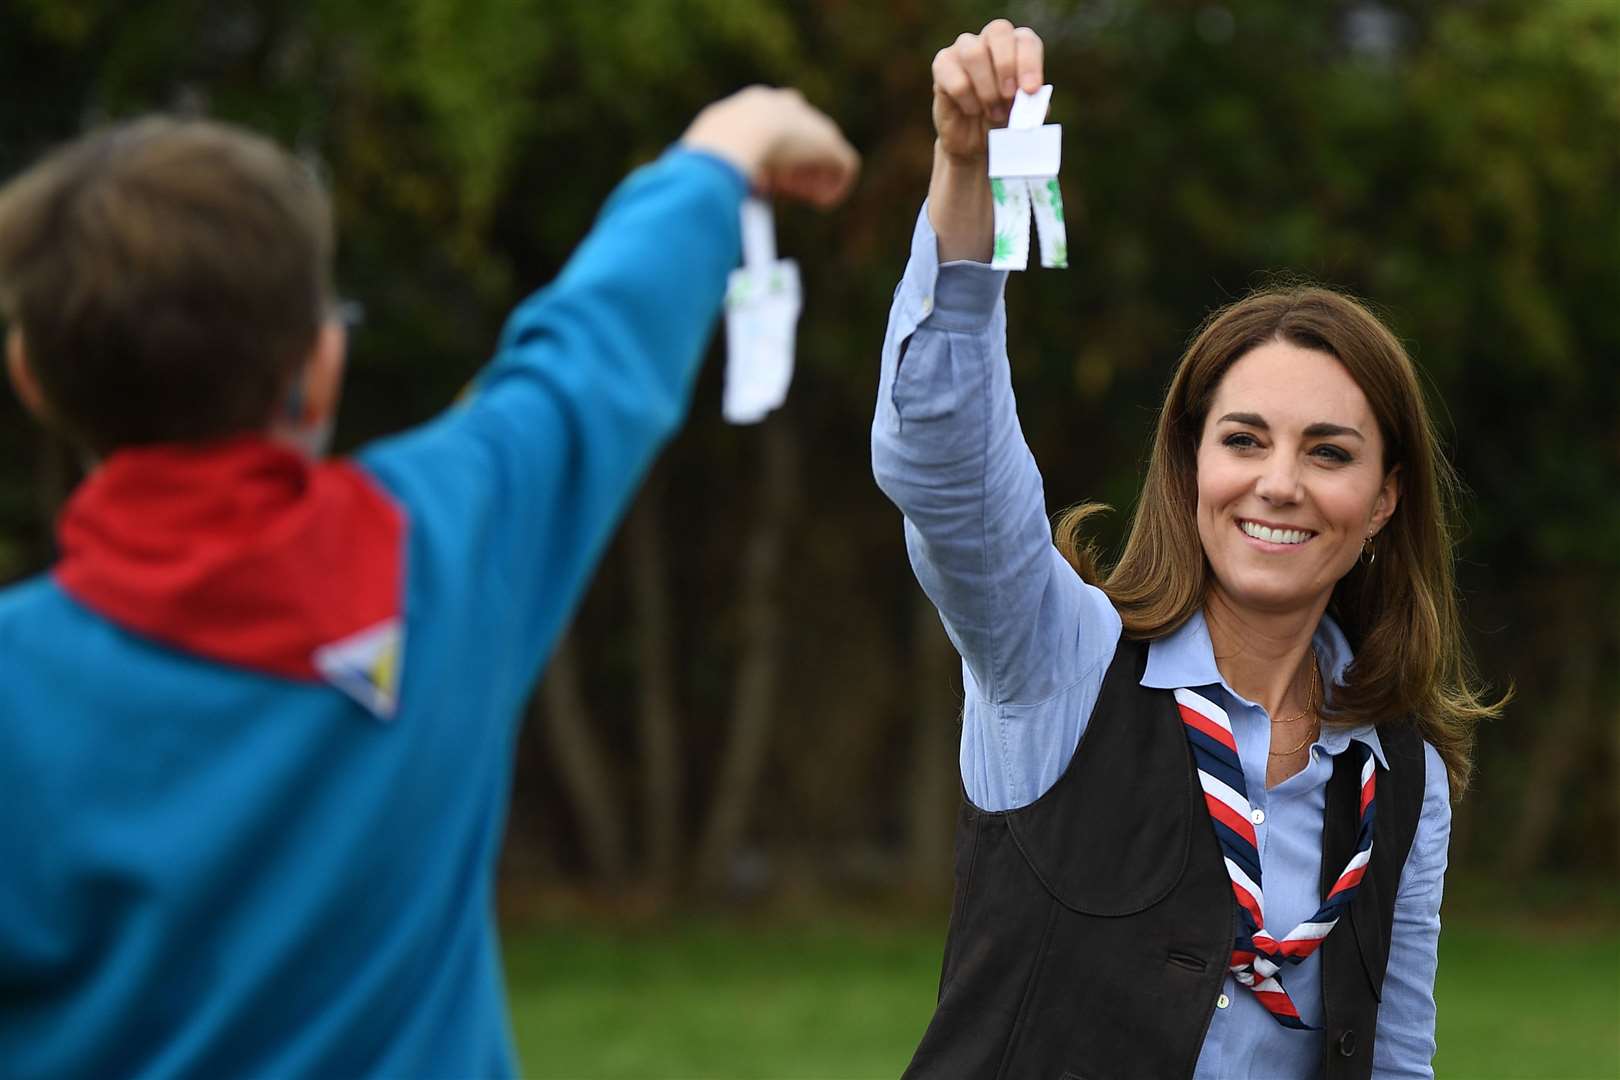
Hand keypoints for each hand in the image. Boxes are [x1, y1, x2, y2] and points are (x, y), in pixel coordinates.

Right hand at [682, 87, 859, 208]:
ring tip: (807, 198)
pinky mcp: (830, 144)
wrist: (732, 142)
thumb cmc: (707, 156)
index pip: (770, 127)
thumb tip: (687, 189)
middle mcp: (785, 107)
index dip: (768, 157)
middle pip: (801, 133)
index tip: (761, 181)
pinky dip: (835, 187)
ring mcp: (810, 124)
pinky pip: (844, 166)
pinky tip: (822, 204)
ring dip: (814, 177)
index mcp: (753, 106)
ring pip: (824, 150)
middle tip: (787, 189)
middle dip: (796, 163)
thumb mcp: (701, 160)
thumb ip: (704, 171)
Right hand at [932, 20, 1044, 163]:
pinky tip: (972, 110)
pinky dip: (968, 101)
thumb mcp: (1024, 115)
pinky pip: (956, 80)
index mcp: (1016, 45)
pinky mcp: (942, 65)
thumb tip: (1035, 100)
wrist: (975, 142)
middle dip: (1006, 65)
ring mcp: (963, 49)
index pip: (1025, 40)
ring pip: (974, 54)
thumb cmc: (1003, 119)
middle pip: (998, 31)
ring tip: (993, 112)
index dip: (1029, 63)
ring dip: (987, 89)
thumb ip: (1032, 105)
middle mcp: (989, 40)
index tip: (1030, 90)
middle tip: (1009, 95)